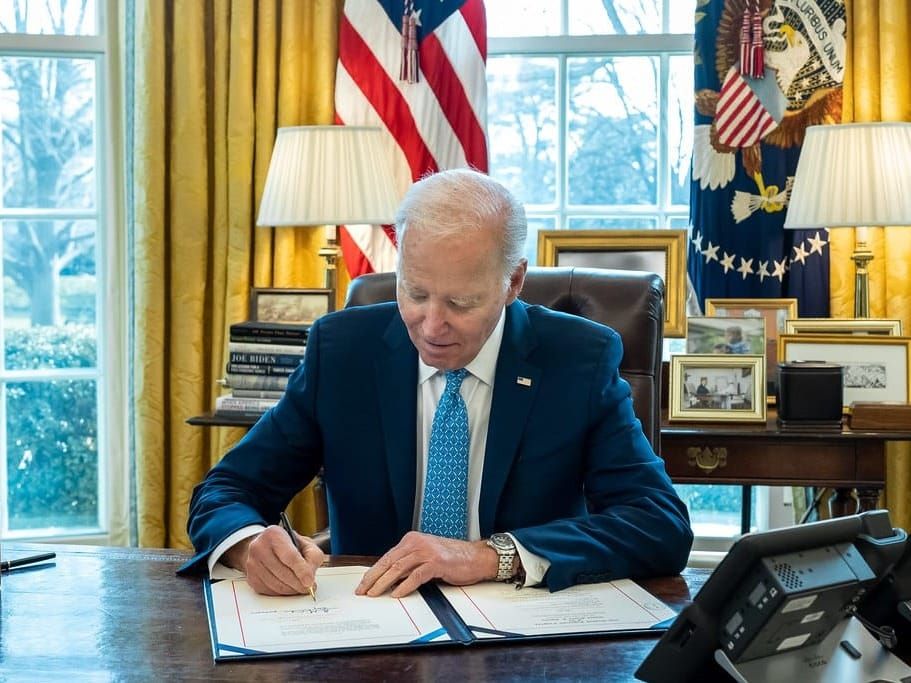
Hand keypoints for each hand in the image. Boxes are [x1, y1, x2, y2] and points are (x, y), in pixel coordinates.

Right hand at [225, 525, 324, 595]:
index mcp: (274, 534)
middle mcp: (259, 547)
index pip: (290, 556)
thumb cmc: (288, 545)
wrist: (265, 547)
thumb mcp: (305, 543)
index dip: (302, 571)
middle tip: (309, 587)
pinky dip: (282, 592)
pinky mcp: (251, 577)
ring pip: (276, 585)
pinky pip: (269, 591)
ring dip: (292, 590)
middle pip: (283, 573)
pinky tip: (289, 587)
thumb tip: (310, 576)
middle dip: (299, 584)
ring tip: (301, 587)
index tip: (310, 582)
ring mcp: (253, 563)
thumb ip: (312, 556)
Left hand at [356, 531, 497, 597]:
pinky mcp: (437, 562)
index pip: (387, 557)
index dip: (373, 571)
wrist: (476, 557)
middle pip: (389, 561)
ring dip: (384, 583)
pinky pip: (416, 575)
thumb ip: (409, 563)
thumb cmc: (452, 558)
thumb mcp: (426, 556)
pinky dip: (405, 586)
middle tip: (363, 590)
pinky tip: (397, 594)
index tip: (363, 584)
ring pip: (398, 568)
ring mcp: (427, 551)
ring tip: (375, 593)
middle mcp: (417, 543)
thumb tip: (389, 580)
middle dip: (373, 578)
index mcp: (412, 540)